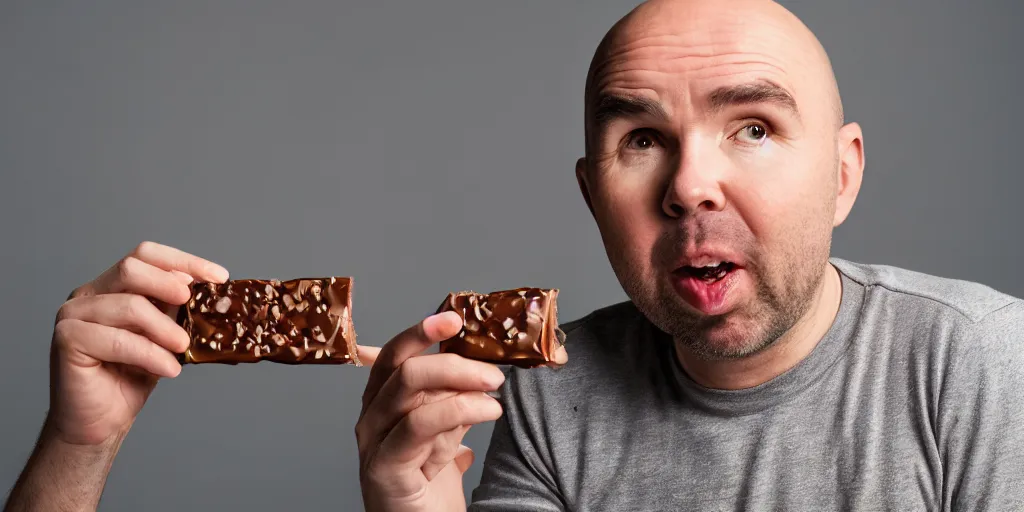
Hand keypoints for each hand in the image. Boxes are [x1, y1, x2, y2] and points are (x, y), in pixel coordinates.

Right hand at [48, 241, 228, 445]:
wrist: (100, 422)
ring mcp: (73, 315)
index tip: (219, 276)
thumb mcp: (163, 337)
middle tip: (191, 303)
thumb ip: (175, 310)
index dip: (184, 261)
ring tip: (183, 348)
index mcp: (111, 287)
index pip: (146, 256)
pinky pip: (117, 339)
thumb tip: (207, 289)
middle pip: (132, 268)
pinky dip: (149, 354)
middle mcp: (89, 295)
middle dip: (169, 284)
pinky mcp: (67, 339)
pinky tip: (168, 369)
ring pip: (129, 305)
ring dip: (164, 328)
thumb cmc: (130, 378)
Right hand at [355, 312, 505, 511]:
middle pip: (401, 364)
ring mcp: (372, 441)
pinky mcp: (384, 466)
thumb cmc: (430, 489)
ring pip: (409, 385)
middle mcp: (370, 417)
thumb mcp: (448, 434)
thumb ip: (455, 401)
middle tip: (493, 370)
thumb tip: (480, 367)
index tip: (455, 318)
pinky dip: (459, 409)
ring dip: (461, 380)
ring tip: (496, 391)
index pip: (394, 354)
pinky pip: (419, 423)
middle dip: (451, 357)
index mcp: (382, 403)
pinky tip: (487, 412)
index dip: (422, 331)